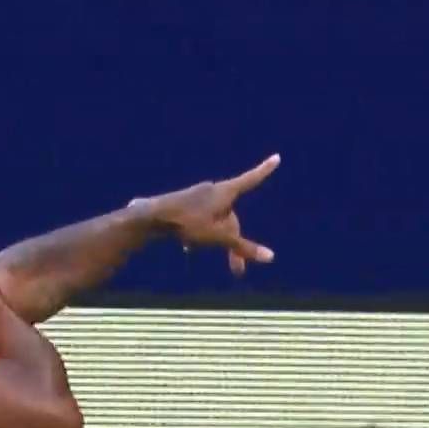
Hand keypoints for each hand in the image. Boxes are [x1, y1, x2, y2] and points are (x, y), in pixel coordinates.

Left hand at [133, 154, 280, 275]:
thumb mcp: (220, 238)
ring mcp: (197, 195)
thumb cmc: (189, 223)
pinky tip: (187, 246)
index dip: (264, 170)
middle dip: (234, 242)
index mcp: (225, 192)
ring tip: (201, 253)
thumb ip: (244, 248)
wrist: (152, 216)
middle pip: (232, 217)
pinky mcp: (184, 203)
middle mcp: (213, 190)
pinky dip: (200, 234)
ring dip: (215, 240)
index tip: (276, 157)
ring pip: (215, 220)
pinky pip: (200, 220)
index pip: (251, 180)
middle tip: (237, 270)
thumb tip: (271, 257)